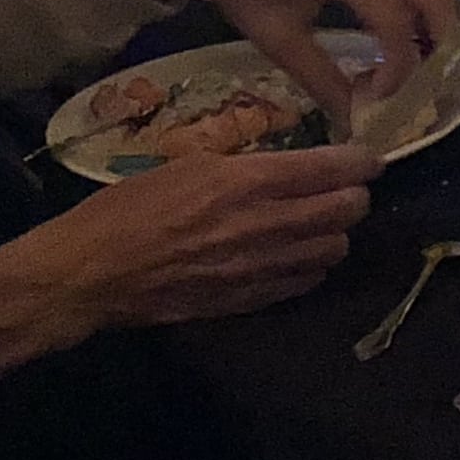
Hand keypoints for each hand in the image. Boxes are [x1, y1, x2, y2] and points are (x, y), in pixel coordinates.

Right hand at [0, 141, 378, 379]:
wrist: (89, 274)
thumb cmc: (126, 209)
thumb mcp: (183, 165)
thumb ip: (240, 165)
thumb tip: (282, 165)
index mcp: (245, 182)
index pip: (330, 169)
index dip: (361, 162)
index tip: (370, 157)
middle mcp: (263, 225)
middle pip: (345, 211)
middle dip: (355, 196)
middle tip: (348, 188)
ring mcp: (258, 269)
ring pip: (332, 251)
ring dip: (335, 234)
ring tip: (321, 224)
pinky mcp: (246, 301)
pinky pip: (302, 283)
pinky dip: (310, 267)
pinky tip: (296, 257)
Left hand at [124, 0, 459, 131]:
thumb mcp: (278, 40)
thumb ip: (322, 80)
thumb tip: (357, 121)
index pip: (395, 21)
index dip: (398, 67)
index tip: (380, 98)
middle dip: (436, 44)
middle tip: (418, 83)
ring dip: (431, 28)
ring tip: (409, 67)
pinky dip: (419, 12)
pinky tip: (399, 43)